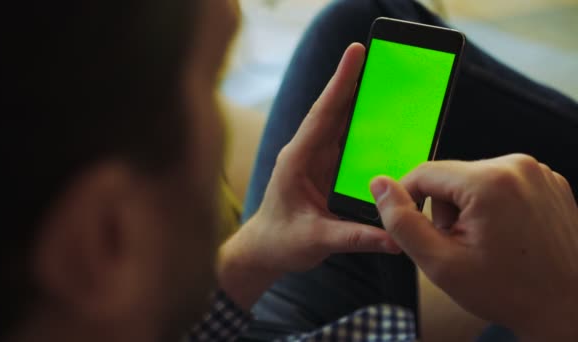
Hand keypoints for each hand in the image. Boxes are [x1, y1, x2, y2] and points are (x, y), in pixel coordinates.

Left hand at [218, 43, 398, 309]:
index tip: (355, 52)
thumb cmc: (280, 241)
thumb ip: (354, 236)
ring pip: (342, 123)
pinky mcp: (326, 170)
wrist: (265, 250)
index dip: (340, 83)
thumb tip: (393, 238)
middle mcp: (307, 152)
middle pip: (334, 110)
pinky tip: (386, 122)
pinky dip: (365, 130)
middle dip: (355, 81)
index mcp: (297, 159)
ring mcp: (317, 160)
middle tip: (381, 56)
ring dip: (362, 102)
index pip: (322, 114)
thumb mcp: (316, 239)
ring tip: (389, 81)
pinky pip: (349, 144)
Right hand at [371, 154, 577, 340]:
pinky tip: (504, 235)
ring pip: (474, 180)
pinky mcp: (548, 181)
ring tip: (484, 242)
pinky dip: (492, 206)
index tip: (411, 227)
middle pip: (450, 177)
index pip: (424, 173)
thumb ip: (401, 221)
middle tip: (459, 245)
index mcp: (489, 181)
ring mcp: (537, 172)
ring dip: (467, 208)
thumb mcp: (439, 262)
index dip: (407, 199)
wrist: (566, 307)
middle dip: (443, 209)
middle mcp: (517, 166)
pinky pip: (500, 183)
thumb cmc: (509, 290)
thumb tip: (380, 186)